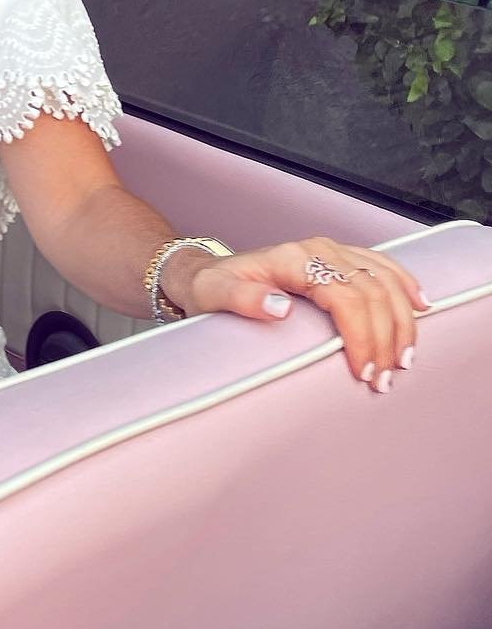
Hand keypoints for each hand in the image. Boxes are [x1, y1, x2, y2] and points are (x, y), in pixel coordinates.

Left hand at [181, 237, 431, 392]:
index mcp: (292, 258)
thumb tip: (280, 307)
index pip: (344, 295)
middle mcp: (318, 250)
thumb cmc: (213, 286)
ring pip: (384, 281)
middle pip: (372, 292)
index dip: (361, 334)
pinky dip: (405, 286)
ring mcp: (331, 251)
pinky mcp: (339, 258)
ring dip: (401, 322)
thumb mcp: (215, 294)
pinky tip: (420, 307)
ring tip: (401, 361)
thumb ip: (243, 299)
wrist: (208, 273)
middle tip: (382, 379)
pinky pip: (382, 266)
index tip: (363, 371)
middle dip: (384, 339)